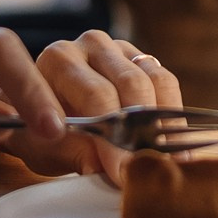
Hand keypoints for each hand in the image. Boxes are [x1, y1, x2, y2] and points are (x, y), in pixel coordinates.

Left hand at [11, 30, 186, 177]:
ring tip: (167, 161)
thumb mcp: (45, 146)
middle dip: (141, 132)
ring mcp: (120, 48)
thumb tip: (99, 166)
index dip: (113, 136)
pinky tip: (175, 146)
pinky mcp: (143, 58)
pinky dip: (173, 115)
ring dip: (163, 124)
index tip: (122, 172)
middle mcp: (91, 45)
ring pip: (154, 80)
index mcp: (59, 59)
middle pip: (130, 83)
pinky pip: (167, 83)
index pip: (95, 94)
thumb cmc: (42, 131)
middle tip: (149, 169)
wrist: (49, 113)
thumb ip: (71, 152)